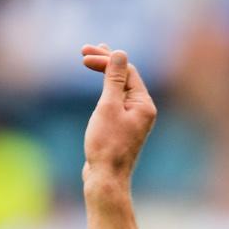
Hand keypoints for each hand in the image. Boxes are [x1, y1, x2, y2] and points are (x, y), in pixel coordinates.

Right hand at [80, 43, 156, 177]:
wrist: (106, 178)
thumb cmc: (106, 144)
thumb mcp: (108, 107)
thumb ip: (114, 79)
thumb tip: (120, 53)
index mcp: (144, 104)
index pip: (127, 71)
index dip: (107, 60)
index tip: (84, 55)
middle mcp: (142, 111)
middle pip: (125, 78)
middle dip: (106, 63)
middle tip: (84, 50)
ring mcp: (133, 120)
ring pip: (120, 90)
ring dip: (105, 75)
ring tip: (89, 60)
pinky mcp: (122, 129)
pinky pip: (116, 102)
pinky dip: (106, 90)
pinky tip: (98, 86)